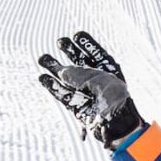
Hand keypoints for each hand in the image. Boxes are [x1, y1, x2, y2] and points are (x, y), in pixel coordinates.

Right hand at [36, 30, 143, 146]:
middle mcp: (98, 82)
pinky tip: (43, 77)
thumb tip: (62, 72)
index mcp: (111, 73)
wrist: (118, 126)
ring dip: (55, 68)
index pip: (97, 55)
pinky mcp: (78, 107)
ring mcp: (87, 94)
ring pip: (68, 79)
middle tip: (61, 41)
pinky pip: (63, 94)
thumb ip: (80, 74)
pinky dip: (52, 86)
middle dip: (71, 52)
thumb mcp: (100, 80)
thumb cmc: (115, 100)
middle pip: (81, 64)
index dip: (87, 45)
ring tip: (42, 58)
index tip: (77, 35)